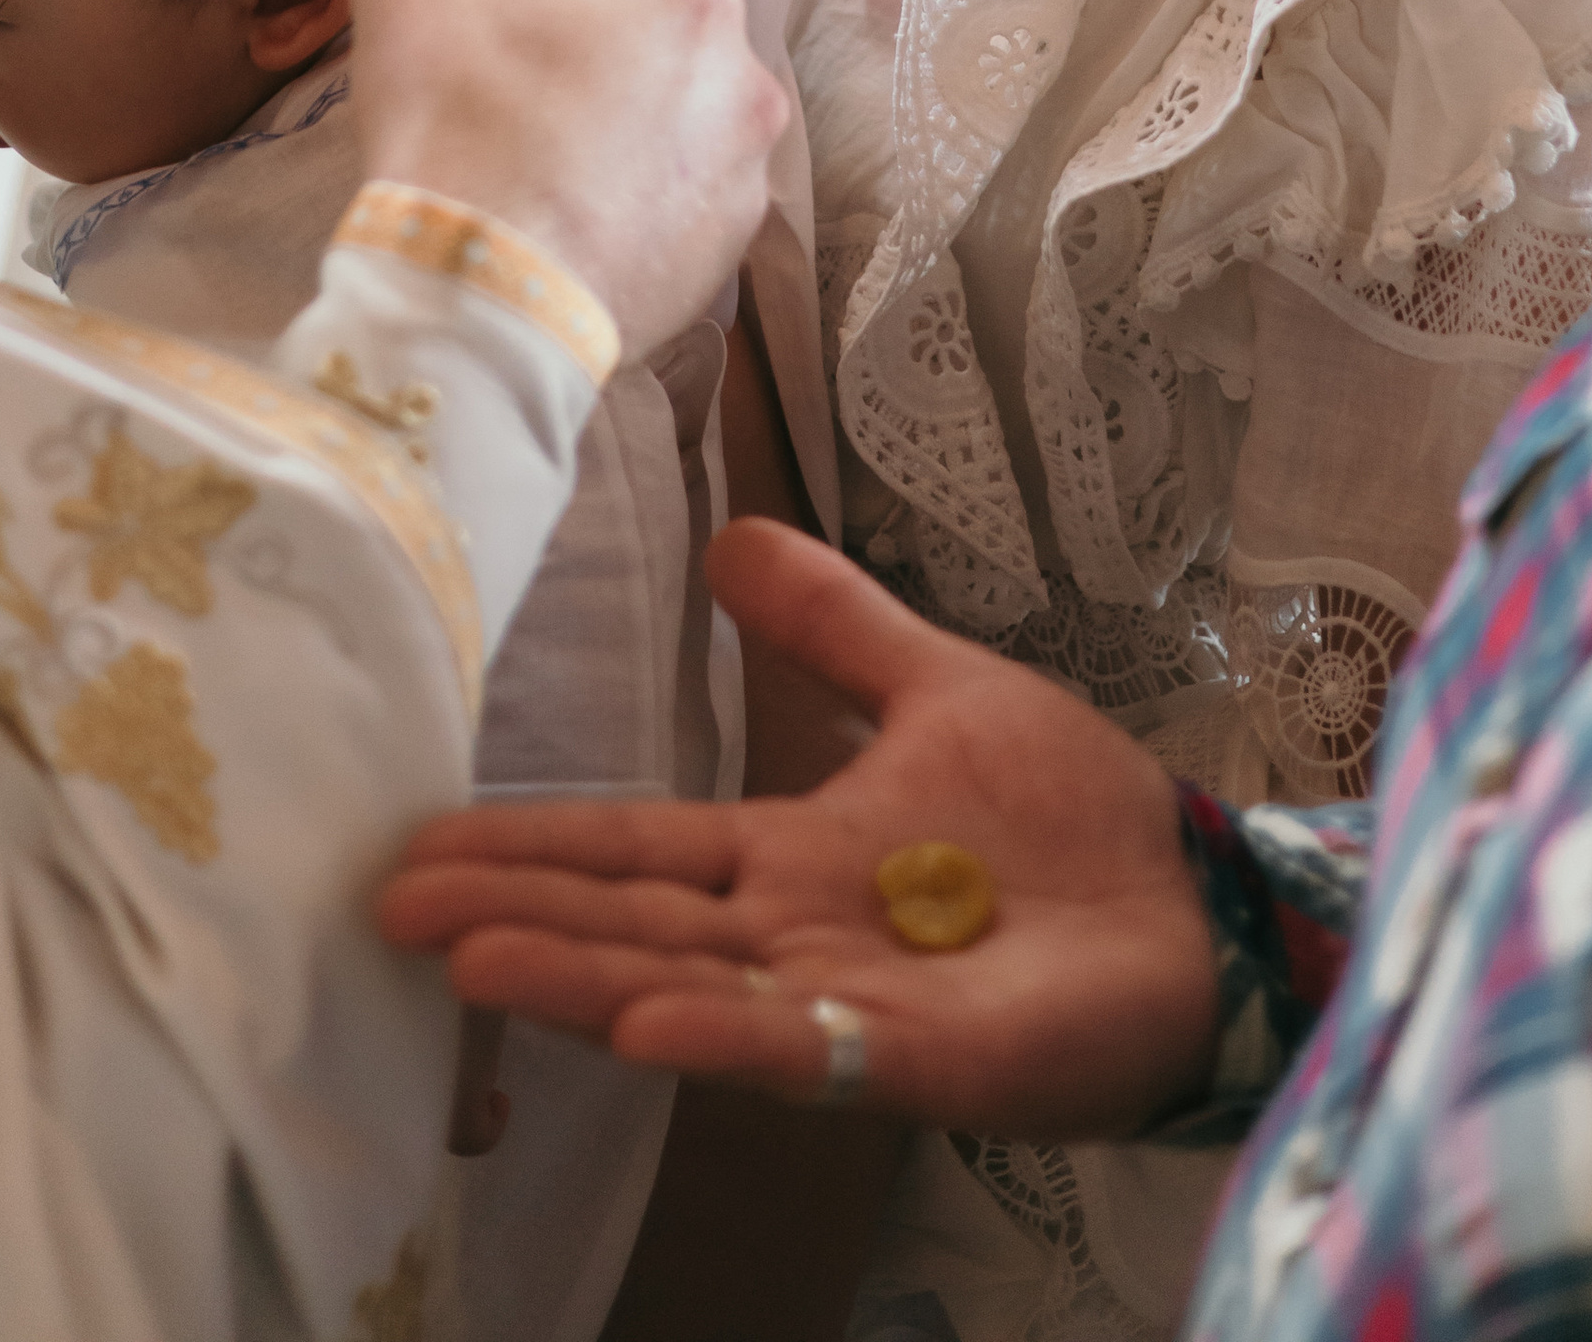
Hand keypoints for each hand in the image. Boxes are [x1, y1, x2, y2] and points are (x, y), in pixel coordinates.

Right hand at [345, 0, 785, 363]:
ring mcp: (742, 181)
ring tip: (536, 163)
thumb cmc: (460, 133)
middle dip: (595, 51)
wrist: (481, 307)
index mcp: (691, 2)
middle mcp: (744, 84)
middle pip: (663, 38)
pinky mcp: (723, 260)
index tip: (516, 2)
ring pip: (674, 125)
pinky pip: (674, 207)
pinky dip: (628, 205)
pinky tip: (561, 225)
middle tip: (517, 86)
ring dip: (618, 128)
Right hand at [378, 520, 1220, 1141]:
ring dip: (584, 979)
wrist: (1199, 903)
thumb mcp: (936, 688)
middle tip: (392, 907)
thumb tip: (732, 535)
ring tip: (476, 961)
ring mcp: (852, 1003)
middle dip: (516, 914)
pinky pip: (812, 1051)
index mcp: (791, 856)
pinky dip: (731, 1042)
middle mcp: (795, 937)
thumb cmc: (1072, 817)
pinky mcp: (926, 1057)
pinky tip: (649, 1031)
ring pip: (691, 990)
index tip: (417, 843)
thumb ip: (833, 627)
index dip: (533, 844)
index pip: (637, 849)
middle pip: (634, 924)